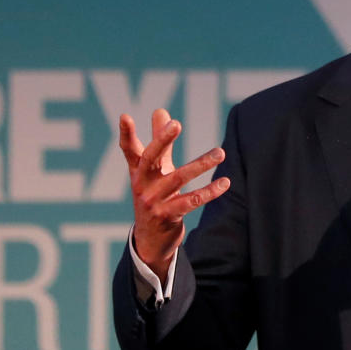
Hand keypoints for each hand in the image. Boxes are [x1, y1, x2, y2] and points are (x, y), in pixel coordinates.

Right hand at [119, 108, 229, 281]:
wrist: (150, 239)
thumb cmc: (154, 195)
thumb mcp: (154, 170)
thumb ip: (159, 140)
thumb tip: (160, 110)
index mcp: (138, 171)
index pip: (129, 149)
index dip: (126, 133)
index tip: (125, 116)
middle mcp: (142, 184)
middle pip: (151, 159)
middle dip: (162, 140)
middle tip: (176, 124)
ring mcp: (154, 201)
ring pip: (179, 178)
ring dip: (201, 165)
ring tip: (220, 152)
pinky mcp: (168, 216)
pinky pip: (191, 201)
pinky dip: (209, 192)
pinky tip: (225, 182)